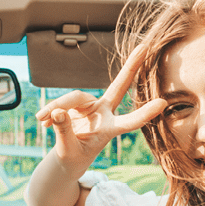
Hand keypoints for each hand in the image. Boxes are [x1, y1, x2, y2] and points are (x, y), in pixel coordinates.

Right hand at [36, 45, 166, 170]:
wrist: (66, 158)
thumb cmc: (73, 158)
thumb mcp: (68, 151)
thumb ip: (64, 132)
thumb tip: (57, 112)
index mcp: (110, 130)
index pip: (129, 122)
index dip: (144, 114)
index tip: (163, 103)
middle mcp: (104, 114)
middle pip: (117, 87)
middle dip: (131, 67)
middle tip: (144, 47)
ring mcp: (91, 107)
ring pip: (74, 97)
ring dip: (56, 106)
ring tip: (41, 120)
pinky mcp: (77, 104)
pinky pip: (62, 102)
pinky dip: (50, 110)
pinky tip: (42, 121)